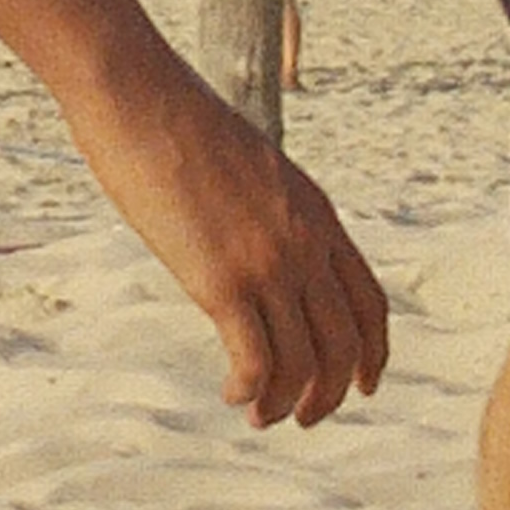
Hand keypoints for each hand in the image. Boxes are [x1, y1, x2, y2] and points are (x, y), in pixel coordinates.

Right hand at [65, 57, 386, 427]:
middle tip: (303, 416)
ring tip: (259, 415)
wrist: (137, 92)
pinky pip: (256, 364)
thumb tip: (253, 235)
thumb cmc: (175, 117)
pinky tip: (231, 392)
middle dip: (330, 392)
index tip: (360, 385)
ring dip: (287, 402)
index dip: (372, 353)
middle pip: (346, 344)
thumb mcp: (248, 162)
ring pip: (304, 365)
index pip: (370, 302)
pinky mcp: (223, 282)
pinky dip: (250, 391)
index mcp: (316, 212)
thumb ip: (268, 206)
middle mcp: (305, 243)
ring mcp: (267, 263)